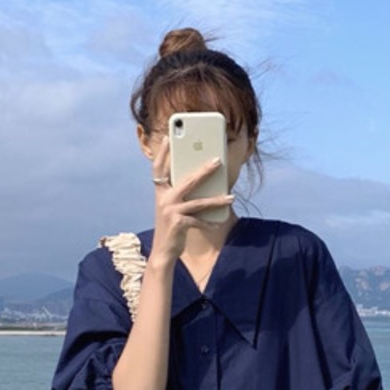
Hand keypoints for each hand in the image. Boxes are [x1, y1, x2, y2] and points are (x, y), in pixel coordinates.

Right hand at [148, 137, 234, 266]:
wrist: (163, 251)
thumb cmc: (170, 227)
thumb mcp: (171, 208)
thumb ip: (180, 194)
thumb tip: (200, 181)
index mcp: (160, 192)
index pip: (159, 168)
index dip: (162, 153)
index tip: (167, 138)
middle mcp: (164, 199)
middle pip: (187, 180)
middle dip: (204, 170)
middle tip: (218, 161)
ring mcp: (171, 211)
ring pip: (198, 202)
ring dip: (217, 200)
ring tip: (231, 198)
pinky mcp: (178, 223)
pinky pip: (199, 220)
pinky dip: (209, 222)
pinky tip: (218, 223)